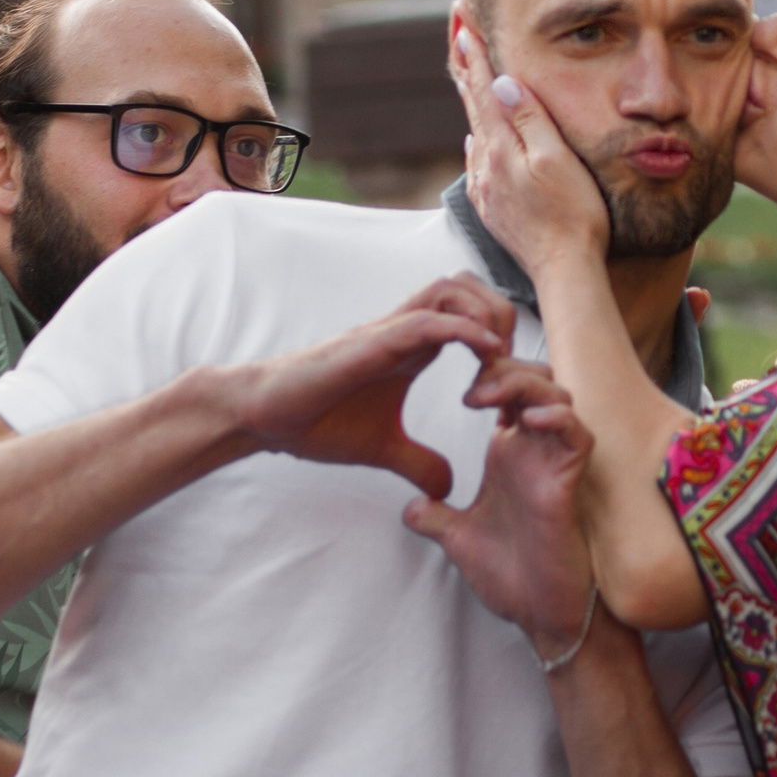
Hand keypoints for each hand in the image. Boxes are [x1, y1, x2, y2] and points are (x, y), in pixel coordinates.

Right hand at [230, 275, 514, 498]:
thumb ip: (418, 462)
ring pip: (451, 289)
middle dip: (501, 316)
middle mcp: (404, 330)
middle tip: (510, 363)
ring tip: (497, 359)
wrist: (265, 419)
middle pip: (469, 288)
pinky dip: (462, 329)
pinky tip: (483, 354)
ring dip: (484, 316)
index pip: (470, 316)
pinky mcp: (371, 342)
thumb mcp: (383, 449)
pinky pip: (426, 320)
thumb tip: (447, 488)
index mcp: (411, 348)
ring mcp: (387, 331)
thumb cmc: (316, 423)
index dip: (501, 339)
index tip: (511, 382)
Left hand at [403, 355, 596, 652]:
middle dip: (501, 368)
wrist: (539, 615)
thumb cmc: (511, 577)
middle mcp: (533, 451)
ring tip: (486, 396)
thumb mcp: (459, 540)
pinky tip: (527, 420)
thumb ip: (436, 518)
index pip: (503, 393)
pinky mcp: (570, 483)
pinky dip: (557, 419)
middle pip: (531, 380)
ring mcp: (553, 464)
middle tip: (468, 386)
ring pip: (556, 397)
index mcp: (508, 455)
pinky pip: (576, 435)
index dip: (483, 372)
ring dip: (523, 385)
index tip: (452, 385)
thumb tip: (410, 509)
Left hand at [450, 23, 608, 283]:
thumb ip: (529, 118)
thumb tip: (499, 82)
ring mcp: (487, 188)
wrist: (564, 269)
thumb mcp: (556, 158)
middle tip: (457, 33)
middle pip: (472, 106)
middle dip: (466, 68)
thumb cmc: (573, 214)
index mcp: (500, 148)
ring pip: (475, 132)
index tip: (463, 23)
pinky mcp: (493, 208)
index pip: (483, 89)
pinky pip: (479, 161)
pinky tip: (476, 139)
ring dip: (471, 100)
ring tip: (466, 75)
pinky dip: (477, 138)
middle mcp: (485, 166)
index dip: (474, 54)